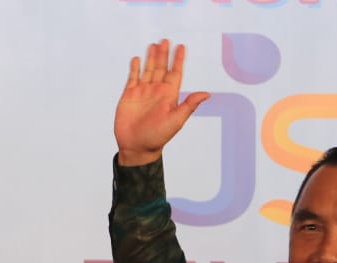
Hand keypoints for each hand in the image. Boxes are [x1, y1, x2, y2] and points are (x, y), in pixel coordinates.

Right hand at [115, 39, 210, 166]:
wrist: (137, 147)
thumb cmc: (158, 137)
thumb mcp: (176, 120)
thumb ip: (189, 105)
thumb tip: (207, 94)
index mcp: (169, 95)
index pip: (175, 73)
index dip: (178, 60)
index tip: (181, 47)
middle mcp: (156, 91)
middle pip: (162, 68)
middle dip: (164, 54)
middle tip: (166, 40)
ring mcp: (142, 92)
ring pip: (148, 70)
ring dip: (151, 58)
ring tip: (154, 45)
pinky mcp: (129, 96)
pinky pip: (133, 78)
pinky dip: (134, 68)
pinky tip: (137, 59)